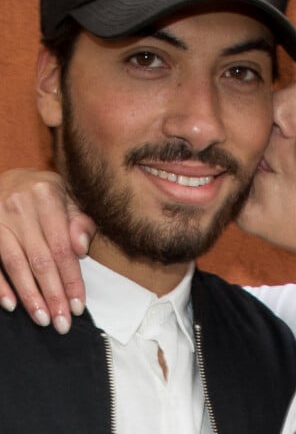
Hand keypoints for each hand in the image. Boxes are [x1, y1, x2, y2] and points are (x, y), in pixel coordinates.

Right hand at [0, 168, 94, 333]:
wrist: (12, 178)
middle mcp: (20, 206)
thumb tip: (82, 250)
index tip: (79, 306)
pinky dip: (0, 286)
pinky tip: (12, 305)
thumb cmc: (47, 194)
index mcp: (47, 196)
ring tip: (43, 319)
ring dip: (30, 296)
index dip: (71, 278)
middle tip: (62, 323)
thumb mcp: (69, 197)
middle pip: (40, 260)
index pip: (62, 247)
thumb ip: (80, 221)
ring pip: (15, 264)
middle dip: (53, 295)